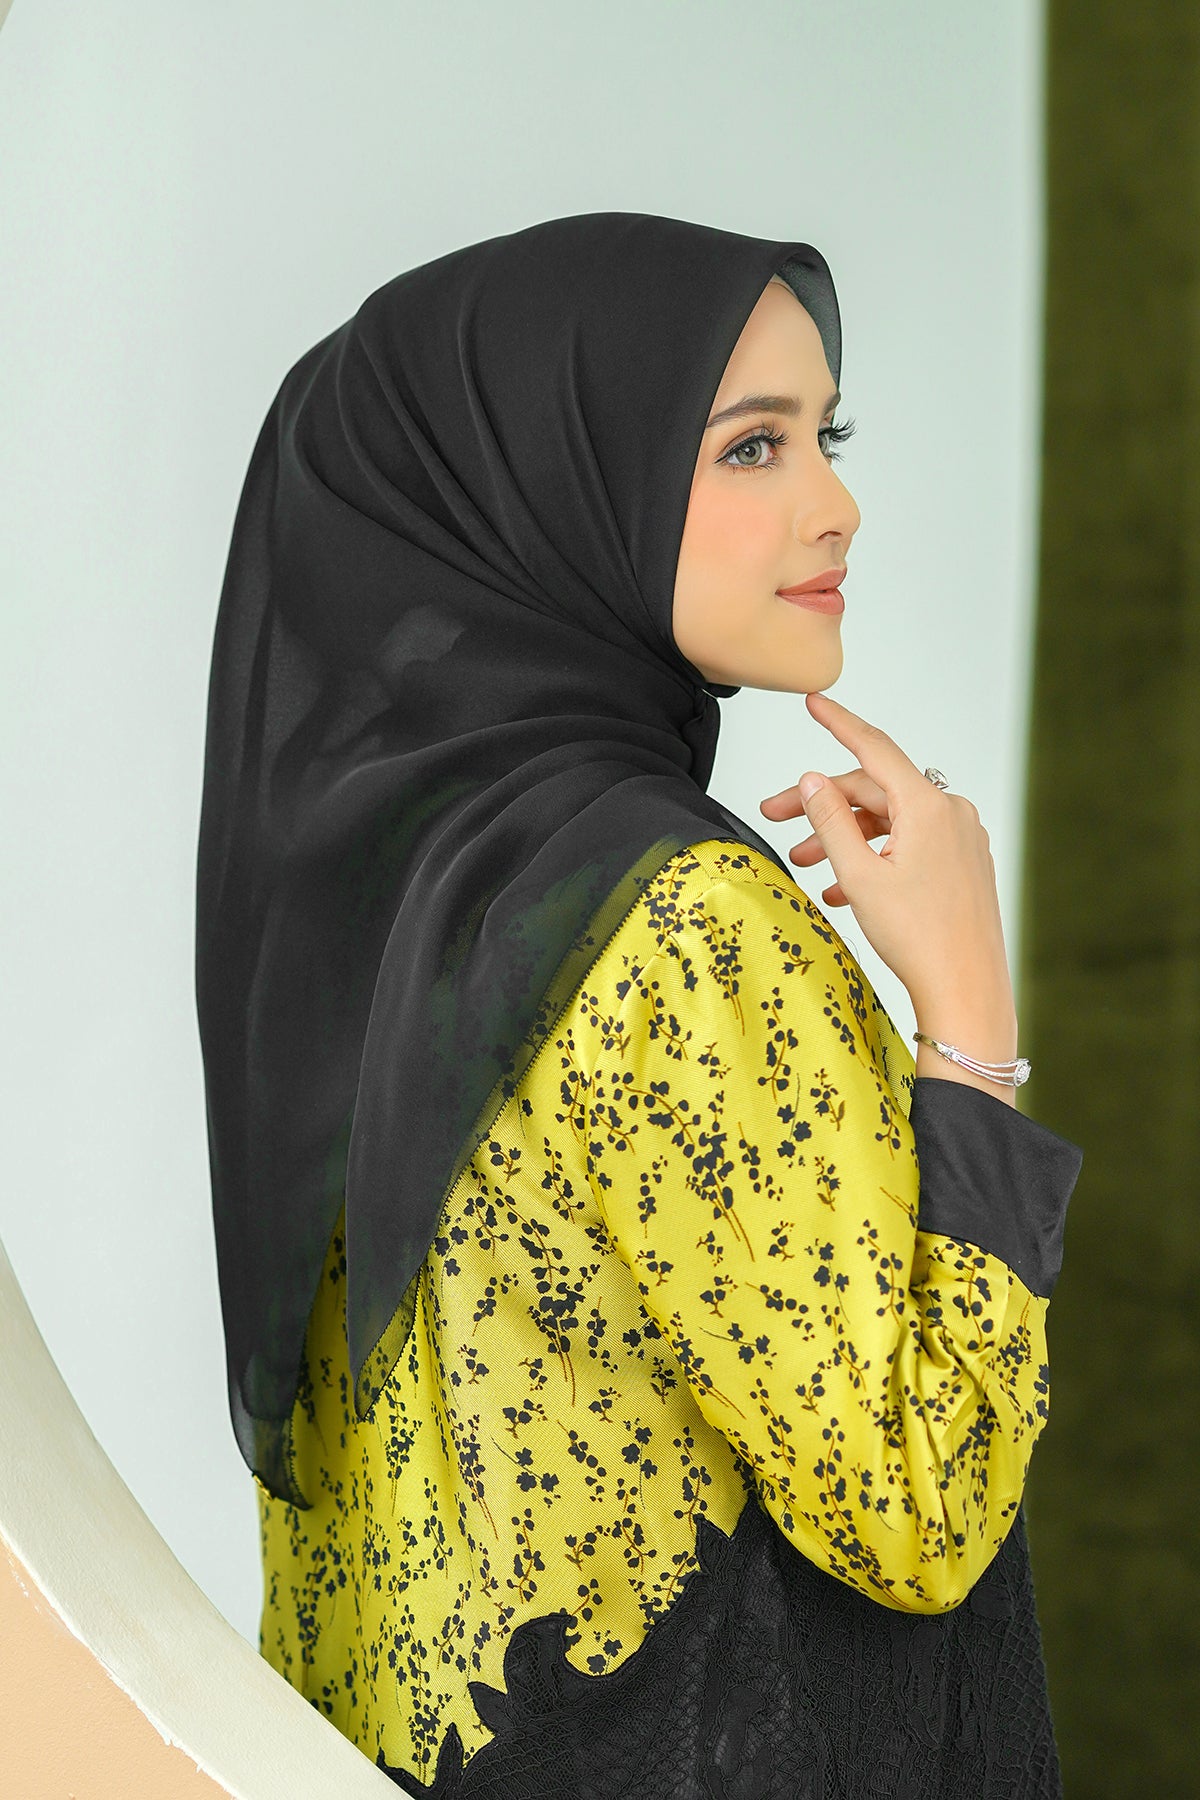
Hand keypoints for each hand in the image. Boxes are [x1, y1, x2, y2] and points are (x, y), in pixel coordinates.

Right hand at [759, 691, 1015, 1018]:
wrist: (966, 989)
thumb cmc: (917, 937)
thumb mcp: (859, 876)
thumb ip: (831, 821)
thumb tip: (813, 779)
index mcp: (927, 806)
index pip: (873, 747)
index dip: (838, 722)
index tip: (814, 701)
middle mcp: (950, 813)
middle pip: (874, 792)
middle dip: (823, 806)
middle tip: (775, 818)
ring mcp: (960, 839)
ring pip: (889, 821)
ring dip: (845, 837)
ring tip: (805, 865)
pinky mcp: (963, 865)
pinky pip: (910, 845)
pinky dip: (874, 858)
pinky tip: (843, 890)